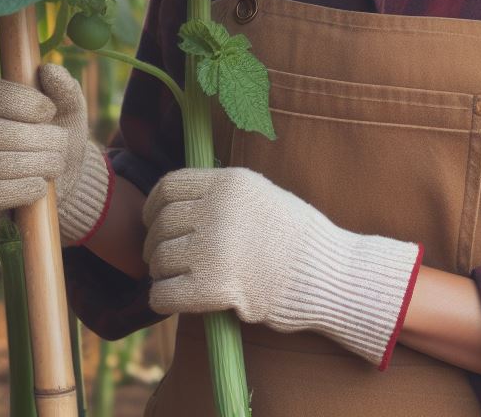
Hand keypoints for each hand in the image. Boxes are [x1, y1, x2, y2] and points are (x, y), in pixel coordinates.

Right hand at [0, 64, 112, 245]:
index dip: (14, 98)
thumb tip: (48, 70)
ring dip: (33, 163)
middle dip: (32, 137)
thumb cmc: (61, 141)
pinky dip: (20, 189)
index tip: (48, 110)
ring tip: (55, 165)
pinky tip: (40, 187)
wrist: (67, 186)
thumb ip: (64, 89)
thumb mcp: (71, 112)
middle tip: (59, 142)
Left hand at [142, 166, 422, 365]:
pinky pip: (164, 294)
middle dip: (155, 245)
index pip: (168, 186)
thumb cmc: (294, 237)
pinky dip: (163, 299)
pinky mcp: (217, 287)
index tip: (155, 224)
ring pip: (160, 260)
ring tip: (179, 279)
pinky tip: (177, 299)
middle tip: (164, 260)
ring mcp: (217, 247)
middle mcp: (220, 209)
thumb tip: (174, 204)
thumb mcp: (261, 195)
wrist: (327, 272)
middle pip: (161, 225)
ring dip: (162, 274)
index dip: (154, 208)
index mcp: (231, 182)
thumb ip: (221, 195)